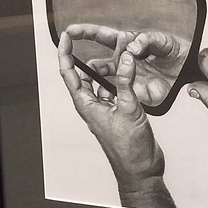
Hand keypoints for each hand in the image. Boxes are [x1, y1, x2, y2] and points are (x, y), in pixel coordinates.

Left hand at [58, 31, 176, 207]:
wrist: (140, 169)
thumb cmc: (130, 149)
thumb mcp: (129, 110)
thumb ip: (126, 82)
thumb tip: (126, 58)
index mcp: (87, 105)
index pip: (70, 74)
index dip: (66, 54)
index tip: (67, 37)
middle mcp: (92, 106)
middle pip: (84, 76)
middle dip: (89, 57)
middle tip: (97, 40)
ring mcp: (105, 110)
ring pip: (102, 82)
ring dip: (109, 69)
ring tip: (119, 53)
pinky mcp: (118, 113)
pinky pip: (115, 91)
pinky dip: (121, 80)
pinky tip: (130, 73)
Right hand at [64, 24, 189, 106]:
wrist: (191, 69)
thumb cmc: (176, 50)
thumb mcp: (163, 40)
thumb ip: (147, 40)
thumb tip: (132, 47)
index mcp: (126, 44)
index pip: (101, 36)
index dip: (84, 33)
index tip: (69, 31)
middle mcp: (123, 61)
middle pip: (97, 64)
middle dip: (88, 66)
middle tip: (87, 67)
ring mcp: (127, 77)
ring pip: (105, 82)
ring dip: (101, 82)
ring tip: (104, 83)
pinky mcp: (135, 91)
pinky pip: (120, 94)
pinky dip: (114, 95)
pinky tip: (112, 96)